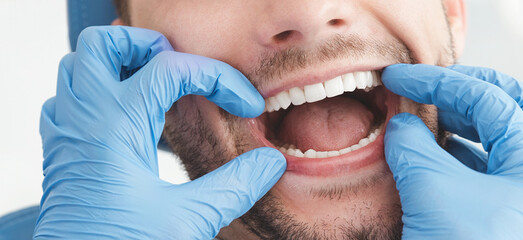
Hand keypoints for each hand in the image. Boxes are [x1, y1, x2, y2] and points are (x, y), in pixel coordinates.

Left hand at [37, 26, 285, 238]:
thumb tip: (271, 163)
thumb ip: (234, 187)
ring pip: (81, 65)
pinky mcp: (61, 150)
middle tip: (188, 72)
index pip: (170, 69)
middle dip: (152, 47)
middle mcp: (84, 120)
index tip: (245, 106)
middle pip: (106, 45)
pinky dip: (99, 91)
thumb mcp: (188, 221)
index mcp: (116, 127)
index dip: (218, 79)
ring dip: (121, 65)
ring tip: (162, 87)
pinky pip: (69, 97)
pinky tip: (128, 117)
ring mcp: (67, 133)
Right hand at [381, 64, 522, 238]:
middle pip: (519, 112)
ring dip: (462, 126)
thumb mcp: (433, 193)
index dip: (441, 83)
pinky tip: (426, 157)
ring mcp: (522, 203)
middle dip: (475, 93)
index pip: (491, 101)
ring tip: (424, 121)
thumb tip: (402, 125)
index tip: (402, 79)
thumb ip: (414, 148)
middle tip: (436, 87)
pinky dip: (456, 157)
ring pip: (502, 145)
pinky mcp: (500, 221)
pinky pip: (483, 174)